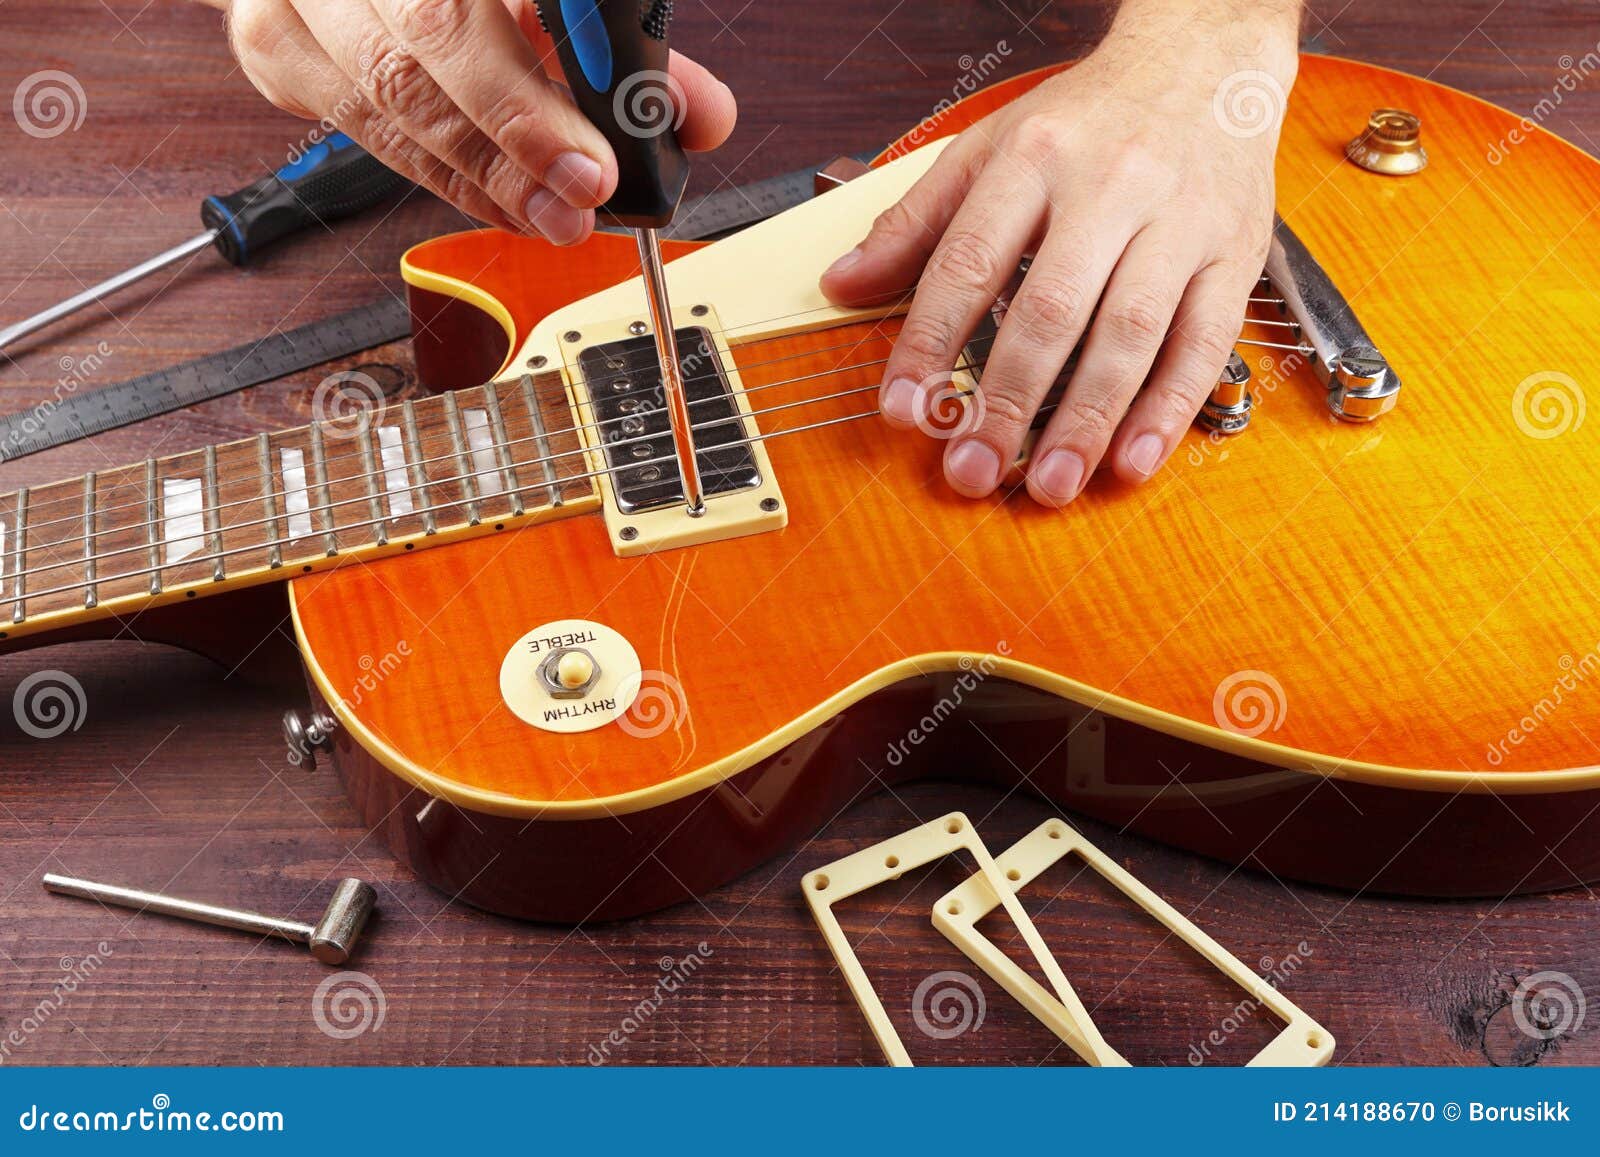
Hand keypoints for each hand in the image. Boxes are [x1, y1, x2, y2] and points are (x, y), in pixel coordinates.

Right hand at [218, 0, 736, 242]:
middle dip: (520, 131)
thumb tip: (700, 117)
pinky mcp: (273, 47)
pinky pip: (364, 134)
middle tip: (587, 191)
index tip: (604, 132)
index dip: (543, 78)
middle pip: (432, 36)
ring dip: (486, 174)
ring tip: (556, 216)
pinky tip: (505, 208)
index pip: (496, 0)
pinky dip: (446, 182)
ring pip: (392, 96)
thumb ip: (621, 44)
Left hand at [820, 2, 1299, 505]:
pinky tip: (1132, 461)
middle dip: (1007, 400)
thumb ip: (915, 223)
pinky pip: (1205, 342)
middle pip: (1051, 309)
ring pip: (1130, 333)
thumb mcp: (988, 147)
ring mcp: (1179, 222)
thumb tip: (842, 285)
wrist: (1207, 63)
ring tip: (1048, 484)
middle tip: (972, 469)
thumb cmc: (1090, 118)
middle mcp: (1110, 186)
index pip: (968, 262)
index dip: (929, 341)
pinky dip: (1169, 409)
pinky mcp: (1234, 254)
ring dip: (1086, 420)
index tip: (902, 408)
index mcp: (1033, 157)